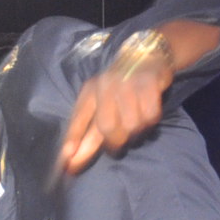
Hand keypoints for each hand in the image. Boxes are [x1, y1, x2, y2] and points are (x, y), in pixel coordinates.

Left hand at [58, 61, 171, 175]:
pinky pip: (150, 115)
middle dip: (114, 143)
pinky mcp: (149, 82)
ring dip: (136, 133)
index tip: (68, 163)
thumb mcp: (99, 104)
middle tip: (118, 146)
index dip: (73, 141)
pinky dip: (151, 121)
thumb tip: (69, 160)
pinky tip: (149, 116)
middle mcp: (105, 86)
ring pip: (132, 125)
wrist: (146, 56)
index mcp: (89, 92)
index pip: (78, 119)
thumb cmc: (118, 88)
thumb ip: (87, 131)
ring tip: (137, 127)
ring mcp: (127, 83)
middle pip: (107, 127)